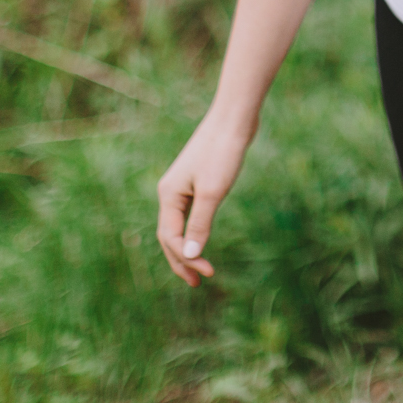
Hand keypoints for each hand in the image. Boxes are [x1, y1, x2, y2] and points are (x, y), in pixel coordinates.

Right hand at [156, 115, 251, 286]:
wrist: (234, 118)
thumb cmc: (222, 153)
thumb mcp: (212, 192)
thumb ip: (200, 224)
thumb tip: (189, 256)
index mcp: (169, 195)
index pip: (170, 238)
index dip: (186, 259)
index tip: (208, 274)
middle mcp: (170, 192)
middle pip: (169, 235)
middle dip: (181, 260)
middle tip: (196, 283)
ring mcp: (182, 185)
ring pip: (178, 225)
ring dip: (186, 248)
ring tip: (198, 269)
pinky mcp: (196, 180)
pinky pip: (189, 214)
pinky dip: (193, 231)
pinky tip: (202, 238)